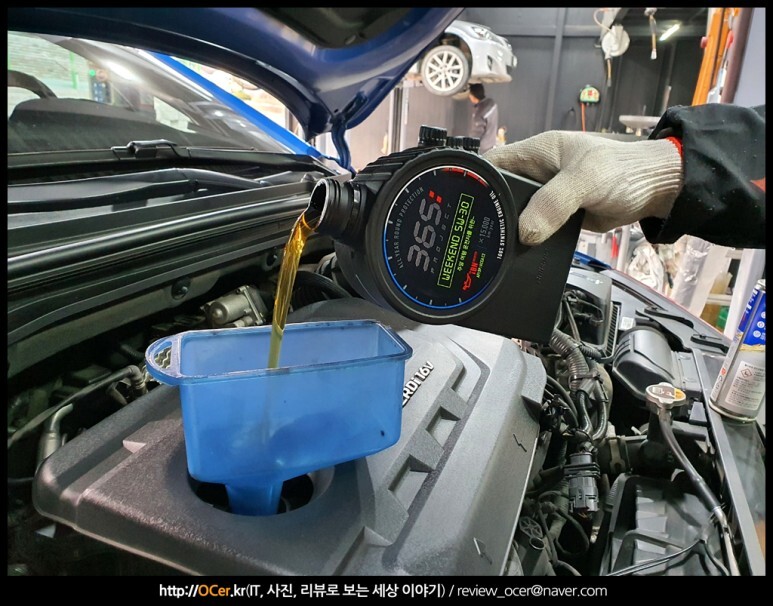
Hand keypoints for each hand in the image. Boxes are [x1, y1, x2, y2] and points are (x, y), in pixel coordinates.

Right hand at [484, 131, 682, 244]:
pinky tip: (516, 256)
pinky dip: (526, 242)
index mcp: (536, 152)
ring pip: (515, 216)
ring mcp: (545, 198)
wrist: (657, 191)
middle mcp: (535, 174)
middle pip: (498, 194)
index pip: (492, 164)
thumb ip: (554, 203)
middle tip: (473, 237)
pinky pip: (533, 230)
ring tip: (489, 251)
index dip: (474, 181)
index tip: (460, 205)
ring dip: (508, 231)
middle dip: (488, 213)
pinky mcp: (555, 218)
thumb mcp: (585, 180)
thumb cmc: (625, 172)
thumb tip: (526, 233)